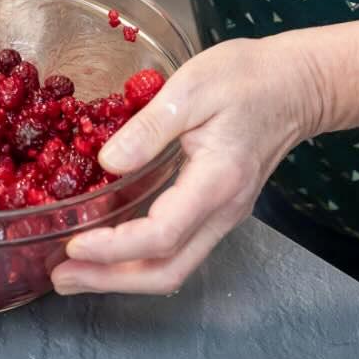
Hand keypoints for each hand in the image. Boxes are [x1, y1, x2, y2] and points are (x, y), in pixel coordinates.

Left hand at [52, 21, 358, 295]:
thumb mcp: (191, 87)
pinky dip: (138, 261)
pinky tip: (108, 254)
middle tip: (61, 278)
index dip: (114, 248)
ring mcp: (223, 215)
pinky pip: (178, 250)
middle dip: (110, 281)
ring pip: (174, 268)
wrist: (297, 84)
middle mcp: (223, 210)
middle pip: (168, 270)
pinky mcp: (217, 211)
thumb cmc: (247, 78)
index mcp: (217, 180)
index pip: (162, 234)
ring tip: (74, 275)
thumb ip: (148, 127)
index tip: (74, 246)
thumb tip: (108, 162)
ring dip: (122, 278)